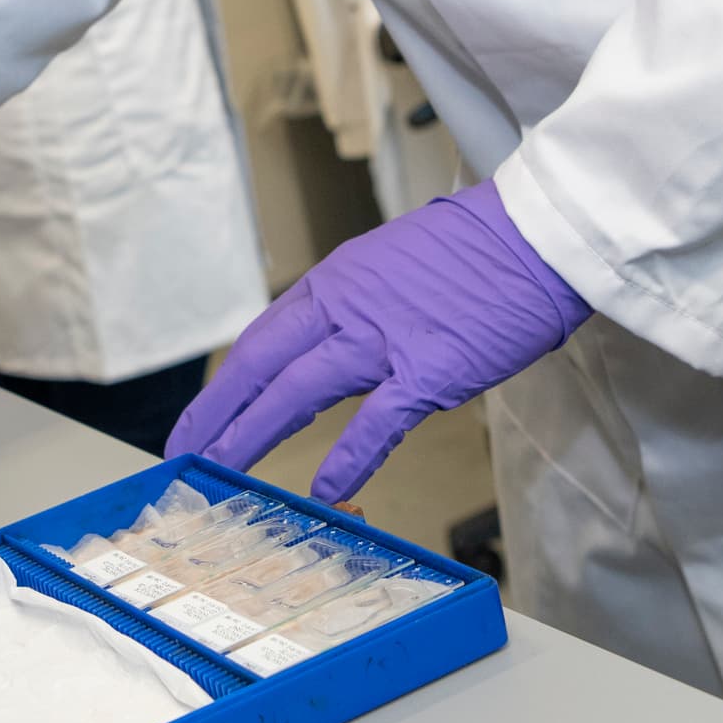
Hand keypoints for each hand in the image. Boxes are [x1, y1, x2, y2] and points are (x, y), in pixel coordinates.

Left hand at [168, 181, 589, 501]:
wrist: (538, 233)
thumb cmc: (477, 250)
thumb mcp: (395, 265)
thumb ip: (357, 306)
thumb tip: (331, 345)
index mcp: (336, 281)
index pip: (260, 341)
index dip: (223, 388)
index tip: (196, 424)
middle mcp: (347, 306)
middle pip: (261, 367)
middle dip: (218, 417)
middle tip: (184, 459)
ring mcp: (385, 338)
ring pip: (297, 390)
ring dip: (252, 435)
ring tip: (221, 473)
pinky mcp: (431, 369)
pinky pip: (377, 420)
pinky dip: (348, 458)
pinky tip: (325, 489)